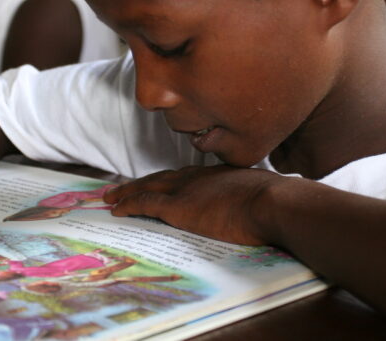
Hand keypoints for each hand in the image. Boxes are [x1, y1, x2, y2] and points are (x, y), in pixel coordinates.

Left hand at [103, 165, 285, 245]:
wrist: (272, 202)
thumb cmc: (276, 203)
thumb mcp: (261, 194)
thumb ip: (250, 199)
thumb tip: (258, 209)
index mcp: (216, 175)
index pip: (184, 176)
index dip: (167, 181)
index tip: (157, 184)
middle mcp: (196, 177)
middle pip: (160, 178)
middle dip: (140, 183)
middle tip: (120, 188)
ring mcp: (185, 190)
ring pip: (146, 188)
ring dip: (126, 192)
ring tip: (110, 197)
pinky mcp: (177, 207)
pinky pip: (144, 204)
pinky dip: (127, 205)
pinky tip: (115, 210)